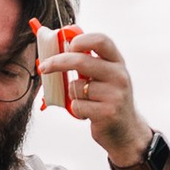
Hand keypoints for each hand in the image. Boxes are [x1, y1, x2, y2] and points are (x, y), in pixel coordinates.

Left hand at [52, 26, 151, 168]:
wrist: (126, 130)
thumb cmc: (107, 98)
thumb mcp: (104, 76)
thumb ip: (86, 61)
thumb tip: (55, 43)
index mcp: (117, 62)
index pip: (101, 40)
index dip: (81, 40)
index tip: (66, 45)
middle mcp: (119, 76)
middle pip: (81, 61)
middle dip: (57, 62)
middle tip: (43, 67)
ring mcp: (115, 94)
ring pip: (76, 86)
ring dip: (72, 94)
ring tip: (86, 100)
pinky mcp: (107, 113)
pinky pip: (77, 105)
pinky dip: (76, 109)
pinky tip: (89, 113)